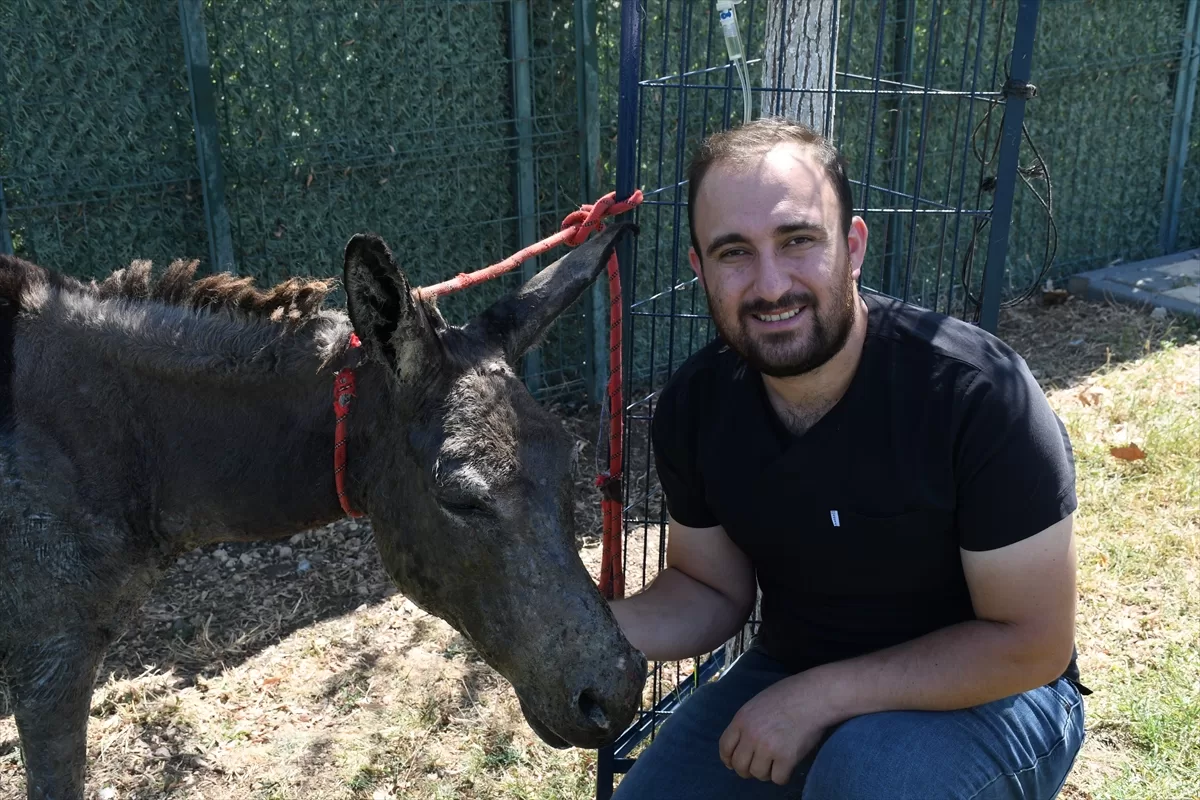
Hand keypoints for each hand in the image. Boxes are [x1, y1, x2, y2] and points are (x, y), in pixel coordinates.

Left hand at [718, 671, 839, 784]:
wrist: (815, 696)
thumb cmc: (789, 695)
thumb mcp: (758, 703)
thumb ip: (748, 722)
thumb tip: (742, 744)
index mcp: (742, 719)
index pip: (725, 747)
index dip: (728, 759)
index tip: (733, 763)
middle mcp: (751, 735)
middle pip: (739, 765)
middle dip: (746, 770)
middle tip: (757, 766)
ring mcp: (768, 747)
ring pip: (758, 774)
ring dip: (766, 772)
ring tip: (775, 762)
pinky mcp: (787, 758)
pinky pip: (778, 779)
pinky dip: (783, 775)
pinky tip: (788, 765)